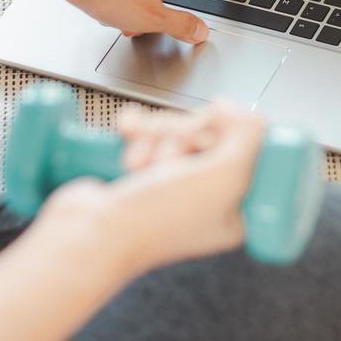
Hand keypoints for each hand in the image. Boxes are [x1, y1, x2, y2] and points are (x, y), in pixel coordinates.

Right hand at [37, 102, 263, 278]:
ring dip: (157, 136)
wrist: (92, 232)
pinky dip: (138, 131)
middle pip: (209, 136)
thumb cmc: (156, 219)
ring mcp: (171, 187)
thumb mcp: (225, 176)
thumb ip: (248, 136)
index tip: (213, 135)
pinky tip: (128, 132)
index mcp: (234, 209)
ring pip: (176, 132)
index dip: (228, 134)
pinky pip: (149, 134)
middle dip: (184, 136)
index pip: (246, 150)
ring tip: (138, 162)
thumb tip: (233, 108)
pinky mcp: (142, 174)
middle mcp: (205, 199)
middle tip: (170, 158)